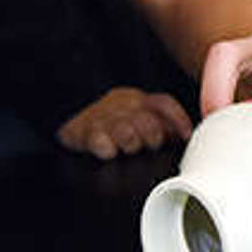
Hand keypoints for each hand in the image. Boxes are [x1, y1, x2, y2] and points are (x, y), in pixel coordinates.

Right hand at [55, 87, 192, 159]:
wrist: (65, 103)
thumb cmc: (106, 117)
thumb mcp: (133, 112)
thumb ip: (159, 122)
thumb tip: (182, 135)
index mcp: (137, 101)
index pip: (163, 103)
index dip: (178, 119)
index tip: (187, 134)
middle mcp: (122, 106)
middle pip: (147, 121)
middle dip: (153, 137)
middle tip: (150, 145)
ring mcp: (103, 119)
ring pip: (126, 133)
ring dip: (131, 144)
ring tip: (129, 148)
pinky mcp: (84, 133)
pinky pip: (100, 142)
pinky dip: (107, 149)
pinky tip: (109, 151)